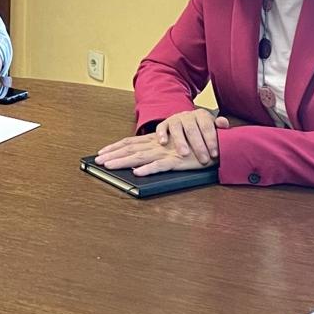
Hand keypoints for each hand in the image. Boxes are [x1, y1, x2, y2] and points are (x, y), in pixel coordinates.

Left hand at [95, 131, 215, 175]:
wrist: (217, 144)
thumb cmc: (194, 147)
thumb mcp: (172, 147)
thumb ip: (158, 153)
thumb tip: (140, 163)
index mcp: (156, 140)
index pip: (130, 142)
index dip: (115, 147)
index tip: (100, 153)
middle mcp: (158, 145)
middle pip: (131, 149)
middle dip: (113, 155)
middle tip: (97, 161)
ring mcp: (167, 153)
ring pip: (141, 157)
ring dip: (124, 162)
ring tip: (109, 166)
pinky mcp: (178, 162)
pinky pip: (161, 166)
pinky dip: (148, 169)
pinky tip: (137, 173)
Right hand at [154, 109, 228, 164]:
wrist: (186, 122)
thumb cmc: (202, 129)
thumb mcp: (212, 127)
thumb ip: (219, 126)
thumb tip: (223, 123)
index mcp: (202, 114)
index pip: (207, 126)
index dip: (211, 140)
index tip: (214, 154)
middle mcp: (188, 115)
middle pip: (192, 129)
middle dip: (198, 145)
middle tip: (203, 159)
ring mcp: (175, 118)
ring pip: (176, 128)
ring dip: (180, 141)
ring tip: (184, 154)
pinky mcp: (165, 123)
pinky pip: (161, 127)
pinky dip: (161, 134)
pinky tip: (163, 143)